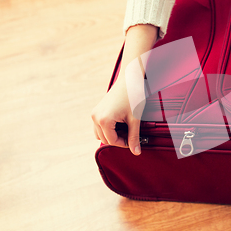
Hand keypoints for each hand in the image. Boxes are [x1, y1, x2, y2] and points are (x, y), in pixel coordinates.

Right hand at [91, 24, 157, 155]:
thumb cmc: (133, 97)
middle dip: (119, 140)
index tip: (134, 141)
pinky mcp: (96, 110)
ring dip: (112, 135)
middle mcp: (95, 117)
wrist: (130, 79)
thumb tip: (136, 151)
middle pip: (105, 139)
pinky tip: (121, 123)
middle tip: (132, 135)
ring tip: (127, 128)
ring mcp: (94, 113)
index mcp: (104, 120)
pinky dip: (108, 128)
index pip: (112, 141)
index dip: (124, 144)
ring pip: (100, 134)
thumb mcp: (135, 119)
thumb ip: (134, 137)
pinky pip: (99, 126)